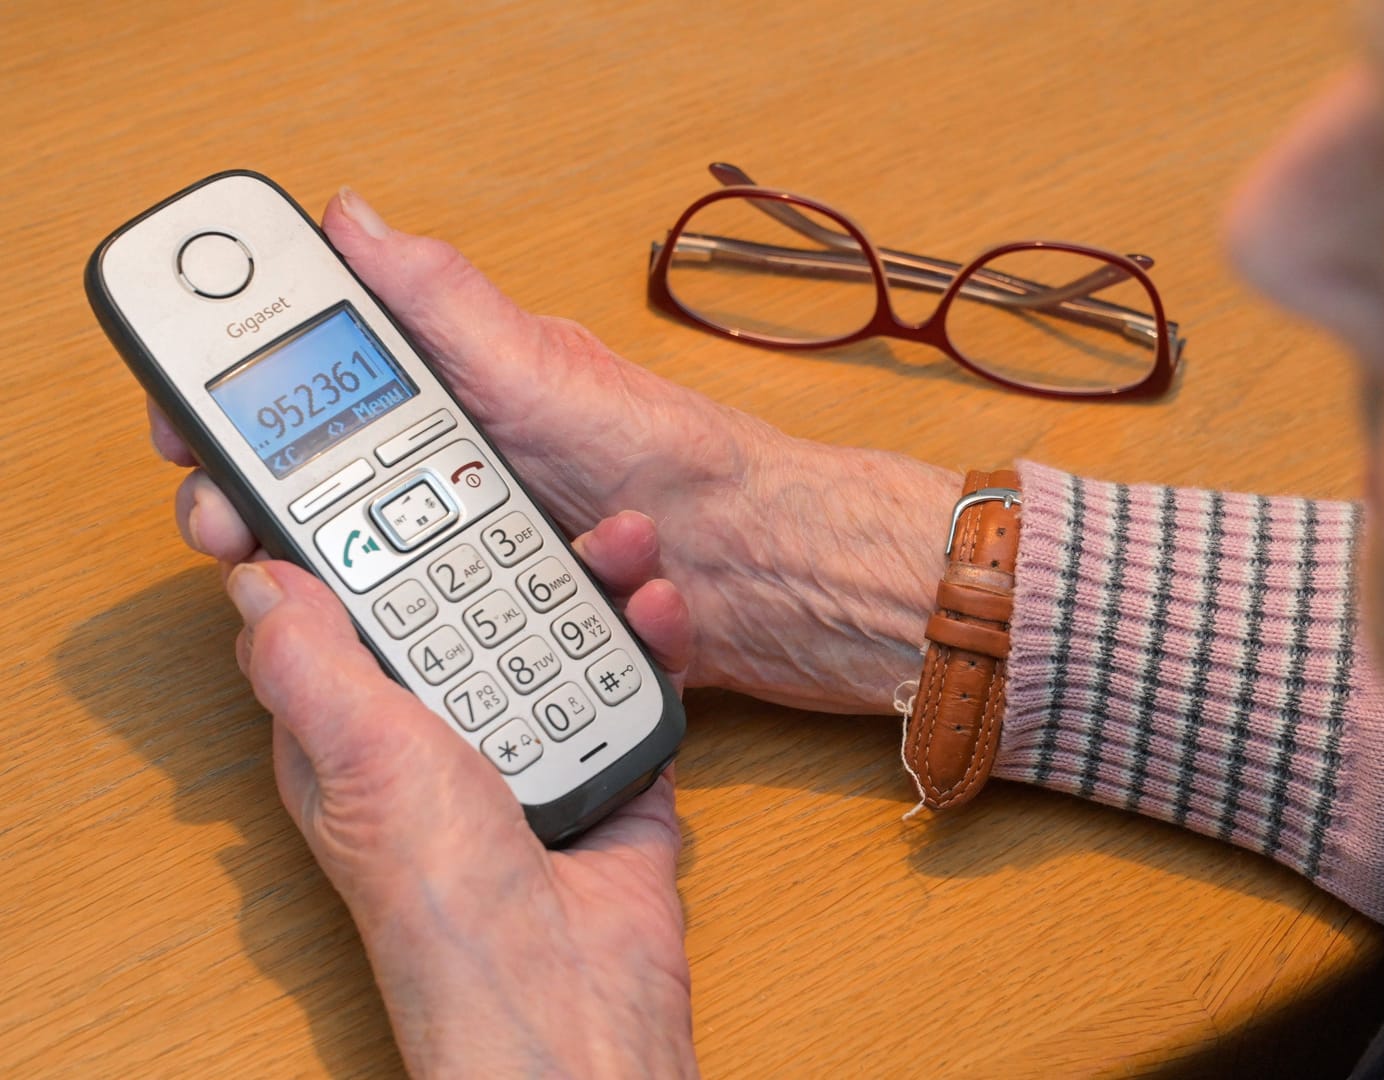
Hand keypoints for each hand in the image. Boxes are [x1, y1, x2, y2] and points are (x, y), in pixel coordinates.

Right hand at [157, 186, 957, 712]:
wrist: (771, 576)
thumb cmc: (675, 464)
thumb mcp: (540, 372)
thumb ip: (442, 306)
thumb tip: (352, 219)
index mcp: (460, 410)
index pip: (324, 406)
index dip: (249, 426)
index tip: (198, 451)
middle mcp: (470, 483)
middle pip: (336, 506)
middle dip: (294, 524)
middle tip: (259, 543)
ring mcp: (496, 560)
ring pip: (389, 585)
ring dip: (395, 596)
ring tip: (414, 598)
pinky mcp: (529, 627)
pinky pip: (471, 645)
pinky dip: (476, 644)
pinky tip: (505, 630)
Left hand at [226, 512, 696, 1076]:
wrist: (567, 985)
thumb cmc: (445, 899)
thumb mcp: (357, 755)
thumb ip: (308, 660)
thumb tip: (256, 576)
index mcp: (356, 728)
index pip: (357, 609)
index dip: (380, 539)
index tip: (414, 468)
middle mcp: (439, 733)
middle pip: (473, 602)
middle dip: (512, 544)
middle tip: (542, 494)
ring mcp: (527, 746)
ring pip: (557, 628)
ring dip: (592, 580)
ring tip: (624, 542)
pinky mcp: (605, 762)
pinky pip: (628, 678)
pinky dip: (649, 641)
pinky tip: (658, 611)